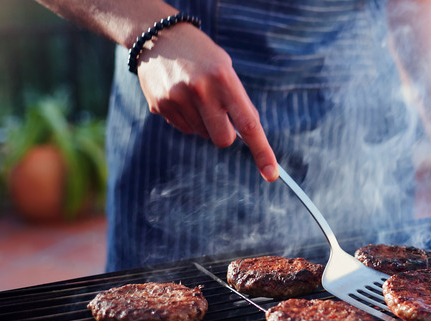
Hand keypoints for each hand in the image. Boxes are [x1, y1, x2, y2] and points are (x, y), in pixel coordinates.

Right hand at [135, 23, 278, 181]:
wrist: (159, 37)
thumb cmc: (202, 57)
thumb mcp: (226, 70)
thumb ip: (239, 102)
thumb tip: (250, 136)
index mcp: (224, 79)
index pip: (248, 124)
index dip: (262, 151)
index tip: (271, 173)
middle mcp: (200, 90)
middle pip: (222, 140)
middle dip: (224, 134)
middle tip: (218, 113)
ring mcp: (177, 99)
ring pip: (201, 135)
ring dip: (203, 123)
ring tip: (195, 95)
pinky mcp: (160, 106)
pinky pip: (184, 129)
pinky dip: (187, 118)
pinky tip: (181, 97)